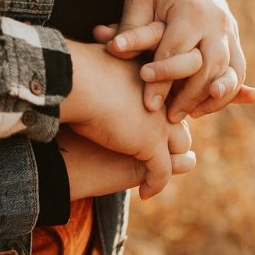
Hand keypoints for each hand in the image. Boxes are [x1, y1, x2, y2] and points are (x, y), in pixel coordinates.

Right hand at [59, 40, 192, 199]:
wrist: (75, 80)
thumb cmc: (76, 69)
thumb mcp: (97, 64)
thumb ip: (104, 68)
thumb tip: (92, 60)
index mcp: (153, 76)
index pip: (166, 99)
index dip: (159, 116)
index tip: (145, 128)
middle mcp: (164, 97)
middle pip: (179, 123)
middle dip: (172, 141)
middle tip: (155, 155)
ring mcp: (162, 120)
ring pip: (180, 148)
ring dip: (169, 164)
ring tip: (154, 177)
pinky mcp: (153, 143)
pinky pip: (162, 171)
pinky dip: (154, 184)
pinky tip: (144, 193)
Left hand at [96, 0, 254, 121]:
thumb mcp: (137, 0)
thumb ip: (130, 27)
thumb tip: (115, 50)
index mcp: (190, 11)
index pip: (176, 52)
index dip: (161, 80)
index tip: (148, 104)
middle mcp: (215, 22)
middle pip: (208, 67)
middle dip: (189, 95)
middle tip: (169, 116)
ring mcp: (229, 31)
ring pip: (229, 73)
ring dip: (211, 99)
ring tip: (188, 115)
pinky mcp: (234, 39)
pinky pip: (238, 71)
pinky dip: (226, 92)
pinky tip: (206, 105)